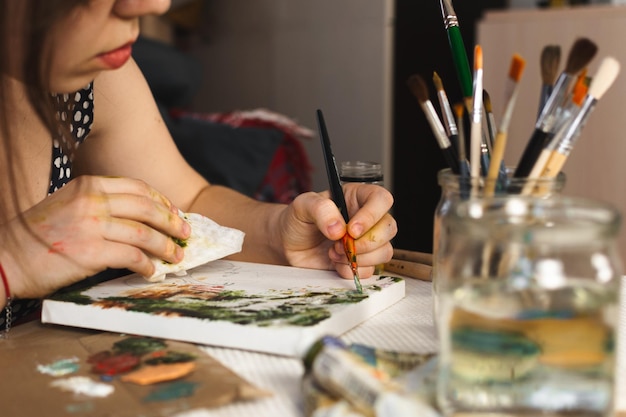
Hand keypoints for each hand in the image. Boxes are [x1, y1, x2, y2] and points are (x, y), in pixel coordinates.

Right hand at [0, 176, 189, 299]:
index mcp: (88, 186)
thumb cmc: (38, 235)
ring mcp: (92, 226)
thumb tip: (141, 218)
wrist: (6, 258)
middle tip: (186, 233)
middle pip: (147, 208)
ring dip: (166, 246)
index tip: (175, 212)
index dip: (162, 201)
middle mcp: (92, 201)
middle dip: (172, 221)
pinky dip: (147, 265)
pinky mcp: (91, 252)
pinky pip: (132, 257)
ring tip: (176, 256)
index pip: (137, 188)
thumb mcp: (68, 204)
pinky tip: (152, 271)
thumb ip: (100, 204)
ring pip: (144, 234)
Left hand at [278, 183, 396, 278]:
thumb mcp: (303, 205)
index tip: (352, 229)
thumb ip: (320, 210)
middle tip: (340, 244)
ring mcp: (366, 241)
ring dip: (357, 257)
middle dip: (366, 242)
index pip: (381, 199)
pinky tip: (334, 262)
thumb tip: (338, 228)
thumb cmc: (298, 219)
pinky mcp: (361, 261)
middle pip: (389, 228)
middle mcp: (367, 218)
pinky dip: (350, 269)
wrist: (288, 244)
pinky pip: (369, 270)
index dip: (372, 215)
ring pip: (384, 252)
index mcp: (358, 197)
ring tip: (333, 252)